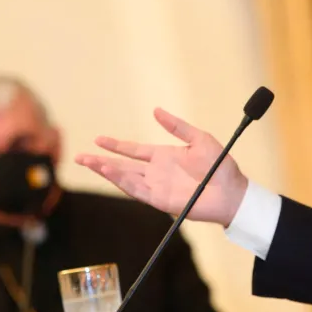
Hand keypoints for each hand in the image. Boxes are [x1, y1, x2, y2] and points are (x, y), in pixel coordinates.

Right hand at [75, 108, 248, 226]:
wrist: (232, 191)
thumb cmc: (220, 166)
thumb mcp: (199, 139)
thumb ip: (177, 126)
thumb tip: (156, 111)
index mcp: (163, 156)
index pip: (133, 150)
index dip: (115, 145)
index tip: (98, 139)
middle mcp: (156, 172)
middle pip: (122, 166)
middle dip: (101, 161)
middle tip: (79, 157)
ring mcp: (157, 187)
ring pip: (125, 179)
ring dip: (107, 172)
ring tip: (91, 163)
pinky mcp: (161, 201)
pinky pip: (138, 191)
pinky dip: (123, 183)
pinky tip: (111, 173)